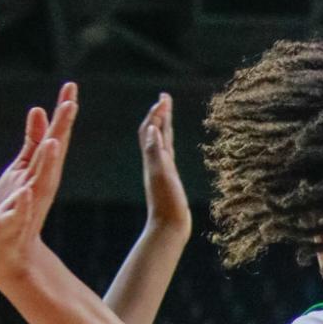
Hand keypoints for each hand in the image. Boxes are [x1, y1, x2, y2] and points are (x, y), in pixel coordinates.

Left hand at [0, 85, 76, 285]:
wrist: (4, 252)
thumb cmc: (14, 208)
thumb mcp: (23, 169)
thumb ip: (33, 141)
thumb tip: (39, 109)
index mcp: (43, 171)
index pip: (56, 137)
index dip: (63, 113)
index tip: (71, 87)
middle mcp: (40, 185)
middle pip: (52, 154)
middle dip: (61, 129)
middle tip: (70, 103)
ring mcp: (27, 206)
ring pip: (40, 181)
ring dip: (47, 162)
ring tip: (53, 141)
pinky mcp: (11, 226)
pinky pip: (18, 215)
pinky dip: (21, 205)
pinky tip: (23, 194)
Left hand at [139, 93, 190, 242]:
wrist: (169, 227)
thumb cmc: (167, 203)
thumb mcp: (161, 175)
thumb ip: (155, 152)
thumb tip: (152, 128)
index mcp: (153, 158)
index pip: (152, 129)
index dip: (157, 112)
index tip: (164, 96)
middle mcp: (156, 162)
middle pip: (155, 131)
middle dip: (159, 113)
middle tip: (165, 97)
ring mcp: (162, 170)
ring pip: (161, 142)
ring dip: (163, 125)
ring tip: (167, 112)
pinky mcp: (169, 179)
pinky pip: (167, 154)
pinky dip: (168, 143)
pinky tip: (169, 142)